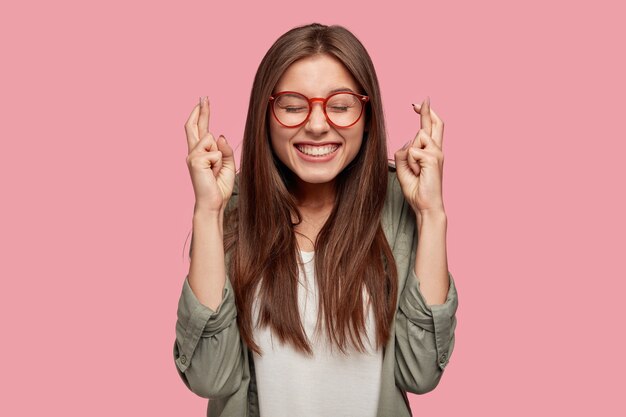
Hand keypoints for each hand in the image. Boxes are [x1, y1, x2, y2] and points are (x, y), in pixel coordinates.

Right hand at [184, 96, 235, 212]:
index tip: (203, 102)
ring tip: (215, 170)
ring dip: (218, 155)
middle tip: (204, 96)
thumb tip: (220, 135)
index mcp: (200, 153)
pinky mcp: (194, 160)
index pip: (200, 130)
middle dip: (201, 111)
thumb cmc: (218, 187)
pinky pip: (214, 151)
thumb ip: (224, 150)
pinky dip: (218, 162)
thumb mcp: (227, 165)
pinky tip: (213, 172)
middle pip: (194, 126)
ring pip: (211, 138)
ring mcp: (192, 155)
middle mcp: (193, 152)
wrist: (213, 203)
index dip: (201, 115)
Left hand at [394, 97, 444, 214]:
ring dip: (410, 157)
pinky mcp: (434, 158)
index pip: (430, 129)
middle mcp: (437, 150)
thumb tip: (408, 142)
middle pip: (433, 124)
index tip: (418, 104)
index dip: (425, 114)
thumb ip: (404, 153)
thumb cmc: (417, 189)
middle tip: (421, 99)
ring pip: (416, 139)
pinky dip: (411, 163)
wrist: (426, 206)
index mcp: (431, 152)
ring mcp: (437, 153)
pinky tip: (418, 173)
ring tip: (416, 172)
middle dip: (426, 110)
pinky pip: (412, 151)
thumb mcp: (404, 168)